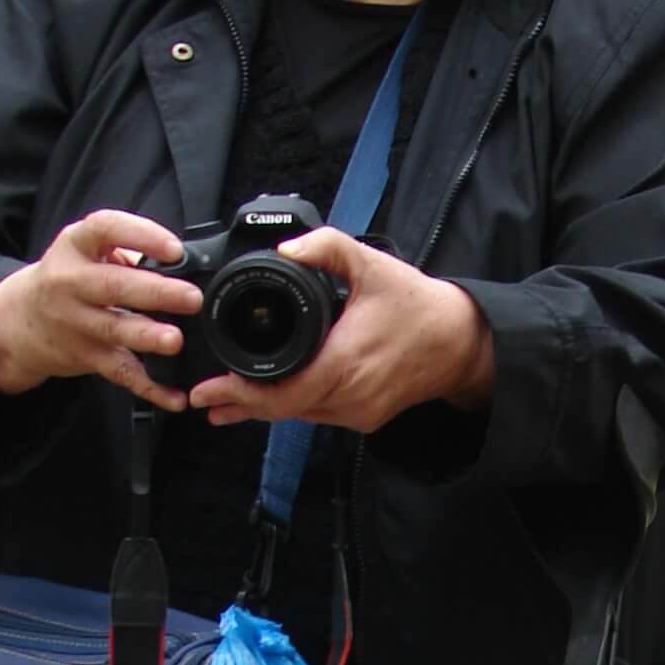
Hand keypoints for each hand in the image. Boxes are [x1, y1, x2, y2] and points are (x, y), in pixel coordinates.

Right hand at [0, 210, 201, 409]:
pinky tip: (175, 396)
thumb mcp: (84, 251)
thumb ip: (124, 252)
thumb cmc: (67, 279)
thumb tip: (180, 261)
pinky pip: (120, 372)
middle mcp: (69, 282)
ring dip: (146, 336)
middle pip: (113, 285)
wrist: (20, 320)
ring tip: (174, 340)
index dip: (141, 235)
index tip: (175, 249)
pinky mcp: (85, 356)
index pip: (105, 229)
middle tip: (191, 298)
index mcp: (75, 245)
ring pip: (114, 330)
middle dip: (155, 292)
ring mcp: (75, 322)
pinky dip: (150, 387)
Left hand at [187, 230, 493, 431]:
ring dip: (264, 409)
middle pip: (282, 410)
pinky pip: (319, 414)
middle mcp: (349, 396)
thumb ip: (326, 247)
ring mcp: (358, 412)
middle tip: (203, 398)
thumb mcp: (371, 264)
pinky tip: (271, 402)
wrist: (461, 342)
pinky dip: (292, 406)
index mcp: (344, 362)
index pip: (281, 394)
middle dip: (240, 404)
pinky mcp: (366, 418)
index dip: (240, 395)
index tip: (208, 391)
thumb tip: (285, 248)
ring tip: (227, 404)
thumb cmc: (417, 304)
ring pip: (299, 415)